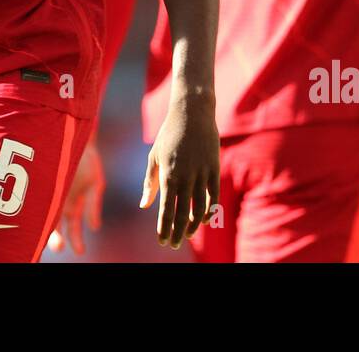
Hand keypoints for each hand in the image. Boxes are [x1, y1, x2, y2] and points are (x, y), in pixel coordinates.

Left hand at [46, 137, 103, 254]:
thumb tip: (95, 228)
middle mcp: (55, 202)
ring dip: (47, 226)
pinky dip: (39, 205)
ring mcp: (47, 191)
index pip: (69, 229)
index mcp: (69, 206)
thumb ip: (93, 205)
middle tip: (58, 247)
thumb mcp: (94, 183)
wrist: (75, 135)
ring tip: (51, 237)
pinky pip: (39, 194)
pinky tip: (43, 212)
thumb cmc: (85, 160)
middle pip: (53, 225)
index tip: (79, 252)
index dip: (72, 240)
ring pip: (44, 213)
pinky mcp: (39, 178)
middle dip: (55, 239)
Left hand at [139, 92, 218, 248]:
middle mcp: (185, 177)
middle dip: (177, 232)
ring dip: (193, 225)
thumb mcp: (154, 156)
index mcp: (168, 174)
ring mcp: (201, 173)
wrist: (192, 113)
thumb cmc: (168, 134)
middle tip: (173, 244)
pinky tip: (204, 220)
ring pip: (199, 207)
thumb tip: (144, 205)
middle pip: (182, 213)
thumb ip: (150, 182)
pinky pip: (213, 196)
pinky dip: (209, 210)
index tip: (162, 241)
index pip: (166, 210)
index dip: (164, 228)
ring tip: (187, 235)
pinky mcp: (214, 168)